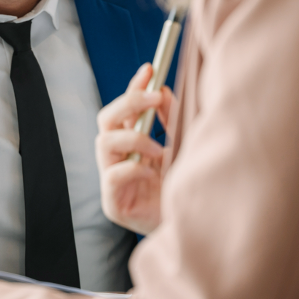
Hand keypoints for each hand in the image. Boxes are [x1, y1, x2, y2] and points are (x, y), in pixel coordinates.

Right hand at [95, 63, 174, 234]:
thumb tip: (163, 89)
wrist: (195, 229)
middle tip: (154, 98)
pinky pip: (112, 176)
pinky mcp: (113, 204)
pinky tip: (155, 175)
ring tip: (159, 149)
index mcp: (132, 145)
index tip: (149, 69)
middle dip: (128, 104)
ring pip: (103, 143)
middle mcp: (118, 159)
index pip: (124, 109)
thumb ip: (172, 120)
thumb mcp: (182, 146)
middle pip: (105, 120)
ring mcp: (112, 181)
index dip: (133, 87)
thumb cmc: (185, 188)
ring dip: (133, 139)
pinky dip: (134, 169)